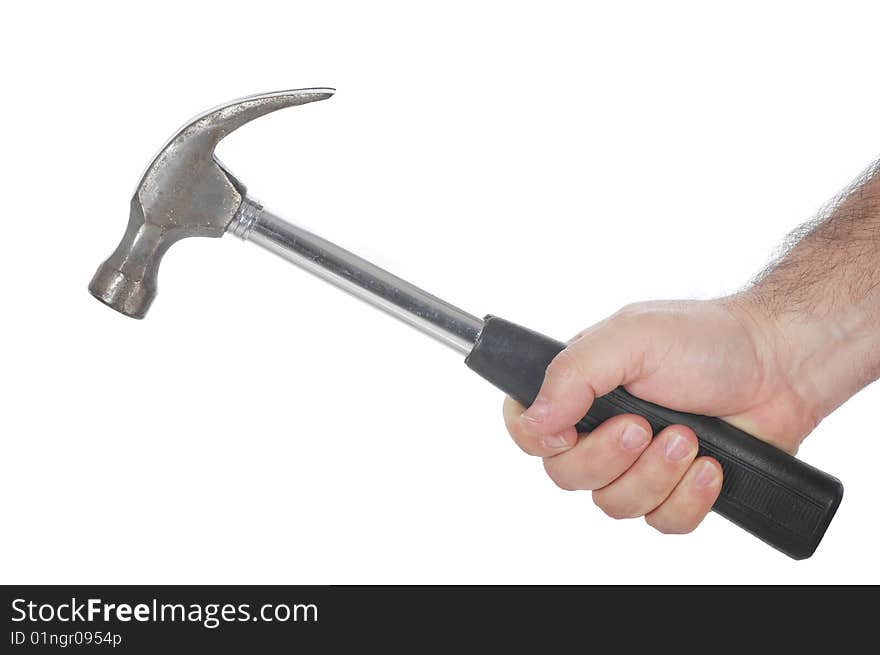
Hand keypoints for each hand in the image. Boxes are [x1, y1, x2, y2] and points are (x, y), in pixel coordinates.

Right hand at [502, 297, 826, 533]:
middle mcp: (602, 428)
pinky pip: (660, 522)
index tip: (570, 432)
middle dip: (608, 457)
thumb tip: (534, 418)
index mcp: (581, 388)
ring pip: (613, 505)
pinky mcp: (676, 490)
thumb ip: (573, 373)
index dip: (539, 440)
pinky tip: (710, 467)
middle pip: (566, 475)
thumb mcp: (630, 337)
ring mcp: (639, 463)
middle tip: (644, 427)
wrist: (781, 366)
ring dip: (654, 474)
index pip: (528, 428)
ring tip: (689, 438)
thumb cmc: (708, 340)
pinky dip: (687, 498)